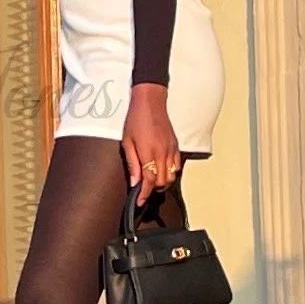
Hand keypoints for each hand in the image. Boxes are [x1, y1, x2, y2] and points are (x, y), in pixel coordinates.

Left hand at [122, 83, 181, 200]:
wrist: (150, 102)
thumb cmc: (136, 120)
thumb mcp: (127, 142)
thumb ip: (132, 164)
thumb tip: (134, 183)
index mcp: (149, 152)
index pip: (149, 180)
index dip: (144, 194)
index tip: (139, 201)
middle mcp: (162, 152)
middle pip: (162, 181)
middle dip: (152, 189)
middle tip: (143, 190)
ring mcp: (171, 149)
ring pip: (172, 176)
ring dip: (162, 182)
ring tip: (152, 181)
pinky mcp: (176, 146)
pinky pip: (177, 166)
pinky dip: (170, 173)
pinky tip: (161, 171)